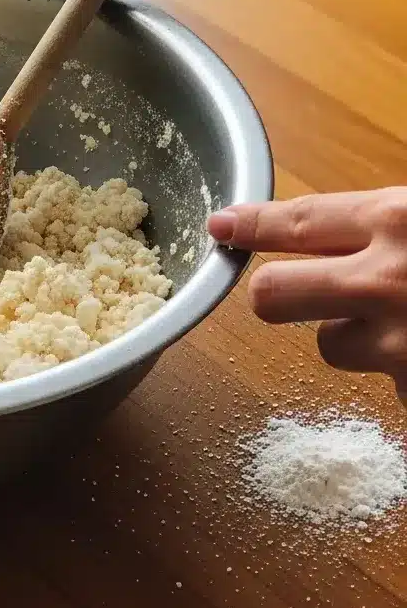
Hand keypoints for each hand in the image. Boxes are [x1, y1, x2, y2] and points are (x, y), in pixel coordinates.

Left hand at [208, 188, 406, 399]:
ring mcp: (398, 345)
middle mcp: (383, 280)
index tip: (220, 226)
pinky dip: (405, 375)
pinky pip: (388, 387)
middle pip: (272, 292)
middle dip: (274, 293)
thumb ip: (387, 226)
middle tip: (298, 294)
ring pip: (331, 347)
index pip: (297, 221)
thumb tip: (342, 229)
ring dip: (357, 339)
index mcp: (396, 220)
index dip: (252, 226)